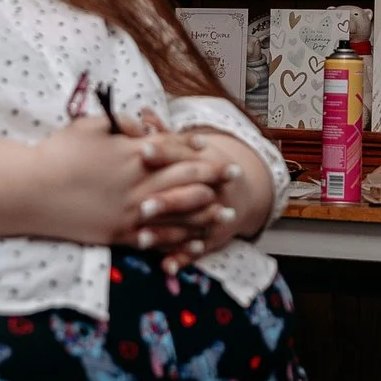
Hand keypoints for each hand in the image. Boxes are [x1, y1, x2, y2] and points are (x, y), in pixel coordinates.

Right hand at [22, 115, 221, 246]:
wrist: (31, 191)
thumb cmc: (57, 153)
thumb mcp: (88, 125)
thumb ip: (118, 121)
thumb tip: (139, 124)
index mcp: (132, 153)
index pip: (173, 149)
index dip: (195, 150)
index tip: (211, 149)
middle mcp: (139, 182)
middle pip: (186, 178)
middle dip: (214, 176)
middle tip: (235, 175)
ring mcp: (132, 210)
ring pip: (179, 211)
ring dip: (206, 211)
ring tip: (226, 213)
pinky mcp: (120, 233)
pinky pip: (158, 238)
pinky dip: (179, 240)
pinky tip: (195, 242)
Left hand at [126, 112, 267, 270]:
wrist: (238, 191)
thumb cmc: (203, 166)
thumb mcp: (190, 148)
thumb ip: (164, 135)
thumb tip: (142, 113)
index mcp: (205, 161)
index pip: (184, 154)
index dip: (164, 152)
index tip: (143, 149)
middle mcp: (213, 189)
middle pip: (190, 194)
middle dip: (168, 201)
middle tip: (142, 206)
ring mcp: (215, 215)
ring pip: (191, 225)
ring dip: (167, 234)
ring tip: (141, 239)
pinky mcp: (213, 238)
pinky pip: (198, 250)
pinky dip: (183, 258)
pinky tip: (167, 266)